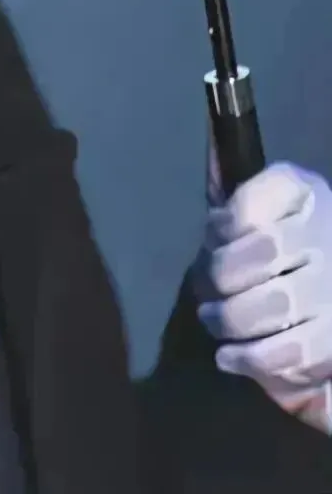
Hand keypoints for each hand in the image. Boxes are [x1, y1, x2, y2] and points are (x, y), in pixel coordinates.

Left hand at [195, 159, 331, 432]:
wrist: (323, 271)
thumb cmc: (273, 235)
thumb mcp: (253, 205)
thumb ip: (232, 198)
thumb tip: (213, 167)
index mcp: (298, 190)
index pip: (252, 202)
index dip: (223, 227)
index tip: (215, 238)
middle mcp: (325, 229)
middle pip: (264, 254)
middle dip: (222, 277)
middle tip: (207, 291)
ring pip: (277, 305)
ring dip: (232, 319)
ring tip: (215, 321)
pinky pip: (296, 350)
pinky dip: (255, 358)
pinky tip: (231, 356)